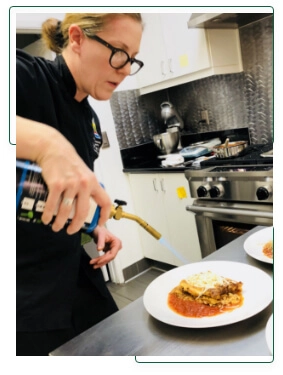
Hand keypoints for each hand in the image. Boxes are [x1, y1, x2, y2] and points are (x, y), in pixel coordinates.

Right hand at [16, 116, 111, 233]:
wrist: (54, 149)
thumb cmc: (69, 162)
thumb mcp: (85, 173)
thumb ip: (88, 187)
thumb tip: (88, 204)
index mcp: (93, 182)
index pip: (105, 202)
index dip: (104, 215)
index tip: (100, 224)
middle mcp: (84, 184)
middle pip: (83, 212)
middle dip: (76, 225)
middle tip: (71, 230)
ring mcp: (70, 184)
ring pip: (66, 211)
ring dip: (60, 222)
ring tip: (57, 227)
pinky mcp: (56, 184)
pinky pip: (52, 204)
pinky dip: (48, 214)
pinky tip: (47, 219)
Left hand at [89, 226, 121, 268]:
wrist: (97, 229)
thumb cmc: (100, 230)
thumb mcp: (100, 235)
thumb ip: (101, 242)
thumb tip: (99, 249)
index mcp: (117, 243)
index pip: (112, 254)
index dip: (105, 259)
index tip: (99, 261)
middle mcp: (116, 247)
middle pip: (109, 257)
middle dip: (101, 261)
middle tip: (94, 263)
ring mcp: (113, 249)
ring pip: (107, 259)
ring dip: (100, 262)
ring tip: (93, 264)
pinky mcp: (109, 251)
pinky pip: (105, 257)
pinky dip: (100, 260)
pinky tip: (95, 262)